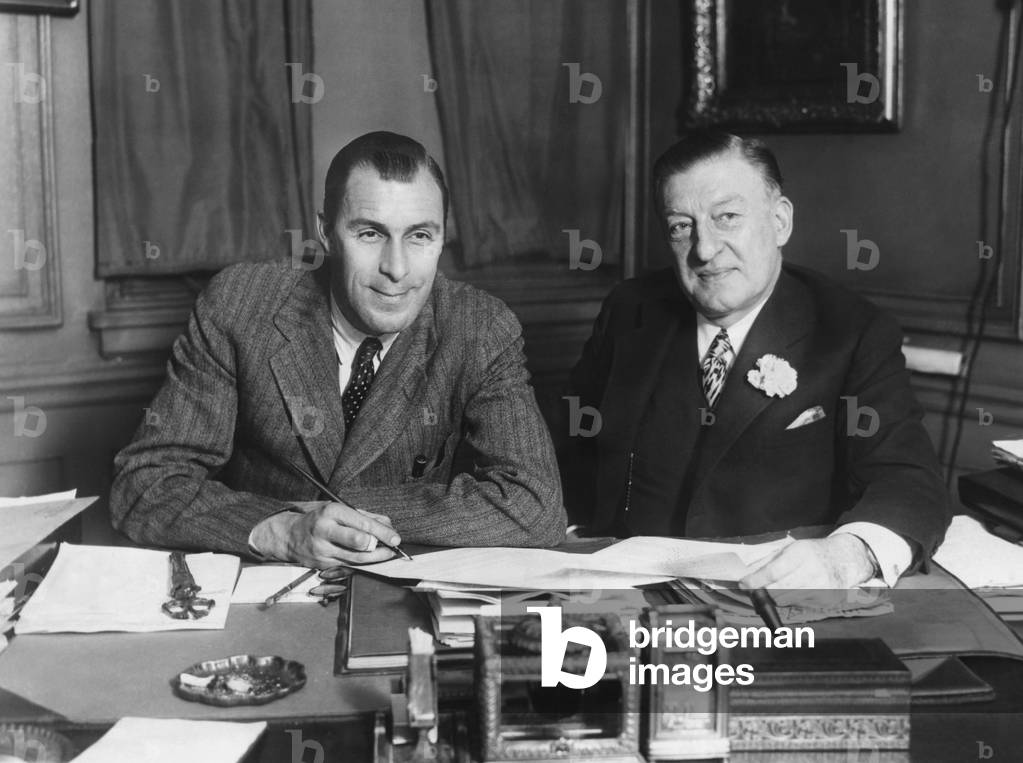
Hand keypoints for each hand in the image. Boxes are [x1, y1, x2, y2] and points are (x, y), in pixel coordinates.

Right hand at [251, 501, 400, 567]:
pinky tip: (370, 560)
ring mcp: (323, 550)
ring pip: (356, 559)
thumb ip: (364, 516)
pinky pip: (348, 566)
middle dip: (379, 547)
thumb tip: (388, 524)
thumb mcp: (339, 509)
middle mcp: (325, 531)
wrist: (288, 535)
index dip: (382, 532)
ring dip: (375, 558)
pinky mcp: (322, 565)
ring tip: (385, 554)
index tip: (396, 538)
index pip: (362, 523)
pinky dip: (362, 563)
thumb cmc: (318, 518)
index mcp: (331, 512)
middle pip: (359, 542)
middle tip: (392, 548)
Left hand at [738, 535, 874, 607]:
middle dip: (763, 592)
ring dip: (777, 596)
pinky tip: (798, 590)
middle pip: (779, 590)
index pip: (774, 571)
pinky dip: (793, 599)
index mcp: (800, 553)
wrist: (844, 559)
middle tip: (755, 590)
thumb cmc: (812, 552)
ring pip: (787, 600)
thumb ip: (768, 560)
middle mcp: (812, 570)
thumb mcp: (790, 548)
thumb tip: (747, 573)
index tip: (744, 584)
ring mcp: (822, 587)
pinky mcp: (827, 599)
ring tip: (778, 588)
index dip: (756, 580)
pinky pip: (800, 604)